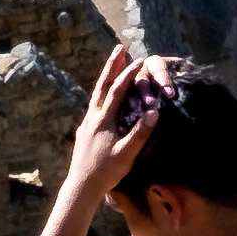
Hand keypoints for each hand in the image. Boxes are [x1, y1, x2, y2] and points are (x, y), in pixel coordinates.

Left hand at [72, 42, 167, 199]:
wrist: (82, 186)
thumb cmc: (106, 171)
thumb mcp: (126, 153)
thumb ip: (140, 132)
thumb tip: (154, 112)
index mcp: (103, 121)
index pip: (117, 92)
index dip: (128, 75)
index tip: (139, 60)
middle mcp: (92, 118)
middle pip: (102, 86)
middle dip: (112, 66)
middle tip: (119, 49)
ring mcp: (87, 124)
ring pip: (96, 95)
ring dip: (106, 78)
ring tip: (113, 65)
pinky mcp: (85, 131)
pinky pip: (95, 105)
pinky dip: (103, 93)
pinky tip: (106, 96)